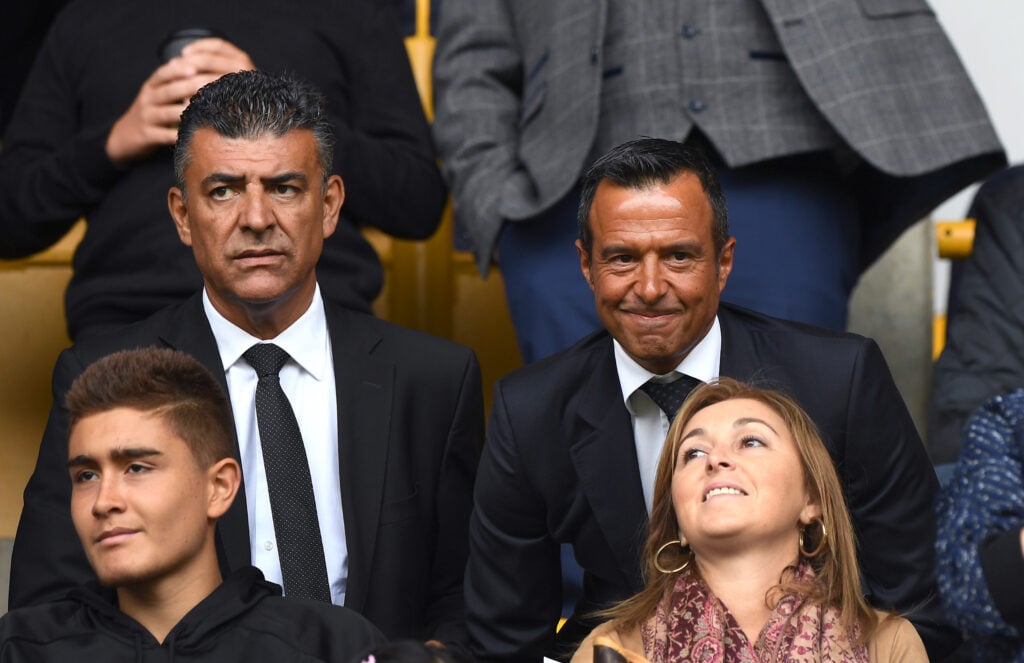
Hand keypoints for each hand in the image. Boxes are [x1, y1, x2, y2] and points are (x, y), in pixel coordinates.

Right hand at [105, 38, 254, 163]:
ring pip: (167, 113)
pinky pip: (163, 136)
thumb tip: (197, 65)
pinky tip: (193, 135)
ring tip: (204, 109)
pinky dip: (177, 136)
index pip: (163, 73)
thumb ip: (173, 82)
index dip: (178, 69)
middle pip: (168, 91)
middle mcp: (147, 99)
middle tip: (210, 84)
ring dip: (185, 111)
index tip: (195, 66)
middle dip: (189, 87)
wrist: (125, 136)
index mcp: (151, 86)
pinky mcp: (147, 136)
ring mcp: (146, 117)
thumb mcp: (156, 94)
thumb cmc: (150, 112)